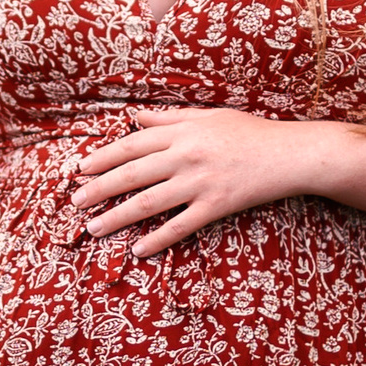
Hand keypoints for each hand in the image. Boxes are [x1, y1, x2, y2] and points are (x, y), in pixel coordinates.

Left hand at [73, 106, 365, 252]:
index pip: (132, 144)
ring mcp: (201, 181)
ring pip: (150, 201)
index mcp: (182, 131)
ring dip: (118, 216)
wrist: (291, 153)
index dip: (103, 157)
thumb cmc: (251, 132)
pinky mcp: (217, 205)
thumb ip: (169, 120)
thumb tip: (135, 118)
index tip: (78, 169)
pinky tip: (138, 249)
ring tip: (93, 228)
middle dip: (99, 188)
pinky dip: (159, 237)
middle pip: (133, 173)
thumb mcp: (208, 117)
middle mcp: (186, 155)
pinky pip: (182, 225)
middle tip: (75, 203)